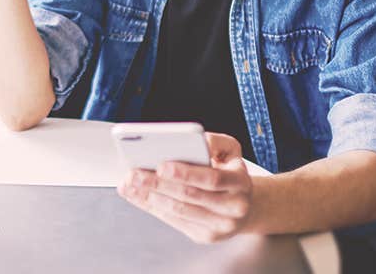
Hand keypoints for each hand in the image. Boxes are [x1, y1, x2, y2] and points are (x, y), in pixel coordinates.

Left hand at [117, 132, 253, 243]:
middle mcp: (234, 207)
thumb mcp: (230, 151)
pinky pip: (175, 221)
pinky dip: (153, 207)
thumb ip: (214, 142)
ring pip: (179, 210)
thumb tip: (196, 140)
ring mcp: (220, 226)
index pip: (211, 178)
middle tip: (134, 174)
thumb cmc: (230, 173)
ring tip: (130, 185)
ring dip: (150, 197)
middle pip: (190, 196)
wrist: (245, 206)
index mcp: (240, 182)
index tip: (161, 165)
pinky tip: (138, 196)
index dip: (185, 173)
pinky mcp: (205, 236)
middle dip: (158, 184)